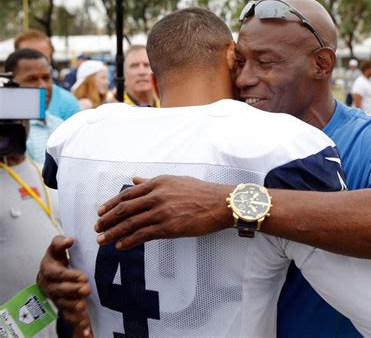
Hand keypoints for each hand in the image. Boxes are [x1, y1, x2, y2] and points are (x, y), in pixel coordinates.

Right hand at [37, 236, 91, 334]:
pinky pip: (68, 316)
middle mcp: (50, 286)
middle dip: (73, 291)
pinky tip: (86, 328)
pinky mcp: (63, 306)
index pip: (57, 274)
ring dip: (73, 307)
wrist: (50, 272)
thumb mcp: (56, 247)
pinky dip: (76, 322)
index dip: (69, 276)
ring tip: (83, 307)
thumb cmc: (57, 257)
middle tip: (87, 289)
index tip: (83, 276)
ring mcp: (56, 297)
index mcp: (48, 270)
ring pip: (63, 304)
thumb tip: (69, 240)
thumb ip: (60, 242)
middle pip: (60, 290)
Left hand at [95, 175, 233, 249]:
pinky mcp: (169, 228)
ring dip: (113, 233)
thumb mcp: (175, 181)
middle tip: (96, 228)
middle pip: (124, 209)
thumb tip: (134, 180)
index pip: (127, 194)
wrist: (219, 203)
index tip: (100, 212)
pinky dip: (129, 241)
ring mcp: (162, 212)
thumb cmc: (200, 191)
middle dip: (107, 220)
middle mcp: (156, 196)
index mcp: (157, 183)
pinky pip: (143, 235)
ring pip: (130, 223)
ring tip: (102, 240)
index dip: (111, 204)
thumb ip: (152, 181)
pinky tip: (120, 246)